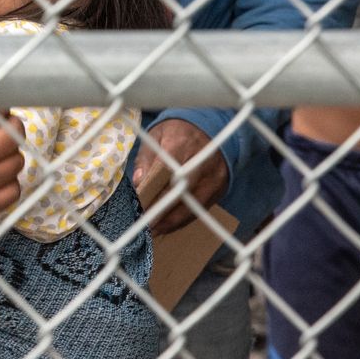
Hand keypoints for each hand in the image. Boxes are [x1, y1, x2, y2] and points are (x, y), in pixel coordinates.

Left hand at [131, 120, 228, 235]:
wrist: (210, 126)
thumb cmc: (177, 132)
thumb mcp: (157, 135)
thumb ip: (147, 158)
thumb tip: (139, 182)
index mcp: (182, 143)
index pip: (168, 171)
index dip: (155, 192)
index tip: (142, 208)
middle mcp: (202, 162)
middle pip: (183, 193)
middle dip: (164, 212)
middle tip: (146, 227)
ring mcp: (214, 176)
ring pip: (194, 205)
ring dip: (173, 221)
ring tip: (154, 231)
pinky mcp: (221, 187)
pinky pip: (201, 208)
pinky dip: (184, 219)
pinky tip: (169, 226)